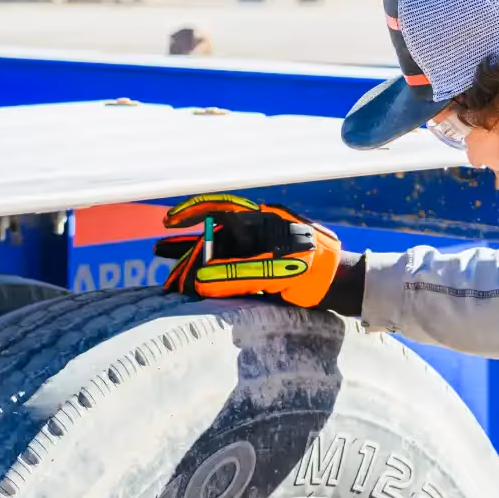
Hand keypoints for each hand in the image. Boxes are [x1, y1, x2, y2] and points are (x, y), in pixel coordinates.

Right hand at [153, 194, 340, 307]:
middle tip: (158, 256)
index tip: (168, 222)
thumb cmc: (314, 267)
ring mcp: (258, 252)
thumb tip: (199, 283)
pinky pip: (230, 272)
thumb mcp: (276, 270)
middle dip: (187, 249)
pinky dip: (212, 280)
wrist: (339, 283)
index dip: (192, 212)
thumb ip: (238, 275)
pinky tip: (195, 289)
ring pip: (219, 256)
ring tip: (167, 273)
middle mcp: (255, 233)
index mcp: (259, 221)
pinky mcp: (261, 271)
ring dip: (195, 265)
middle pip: (214, 237)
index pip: (219, 208)